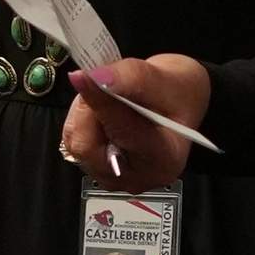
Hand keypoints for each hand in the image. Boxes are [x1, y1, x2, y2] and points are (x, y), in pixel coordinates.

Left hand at [61, 54, 211, 185]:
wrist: (178, 104)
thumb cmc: (180, 93)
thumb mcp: (166, 78)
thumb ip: (133, 78)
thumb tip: (95, 77)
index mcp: (164, 160)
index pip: (123, 131)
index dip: (100, 102)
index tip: (83, 76)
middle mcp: (138, 178)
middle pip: (89, 146)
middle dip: (89, 109)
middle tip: (101, 82)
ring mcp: (115, 178)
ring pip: (76, 144)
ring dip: (83, 112)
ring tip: (107, 95)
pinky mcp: (98, 171)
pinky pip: (74, 144)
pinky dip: (82, 120)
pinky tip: (100, 109)